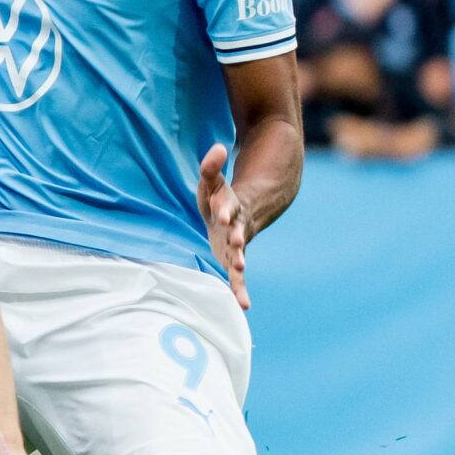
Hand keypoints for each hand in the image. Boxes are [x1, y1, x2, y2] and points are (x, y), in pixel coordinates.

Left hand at [197, 142, 251, 307]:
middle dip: (236, 242)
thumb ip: (211, 166)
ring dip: (238, 266)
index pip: (227, 206)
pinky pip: (237, 277)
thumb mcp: (213, 181)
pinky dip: (239, 290)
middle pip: (237, 234)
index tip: (223, 213)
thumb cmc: (220, 197)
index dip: (225, 209)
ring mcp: (236, 245)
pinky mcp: (233, 259)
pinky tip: (244, 306)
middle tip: (238, 251)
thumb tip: (217, 148)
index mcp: (230, 207)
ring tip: (240, 273)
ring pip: (239, 256)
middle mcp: (236, 227)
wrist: (240, 214)